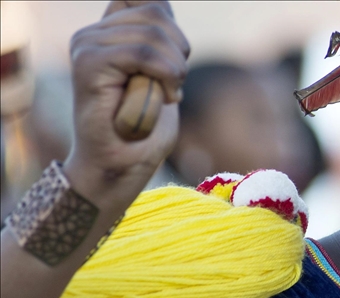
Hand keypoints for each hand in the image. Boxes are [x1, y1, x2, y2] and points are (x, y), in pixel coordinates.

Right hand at [63, 1, 189, 204]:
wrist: (121, 165)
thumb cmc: (145, 128)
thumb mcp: (163, 74)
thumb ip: (160, 41)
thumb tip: (166, 13)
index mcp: (110, 31)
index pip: (151, 2)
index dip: (173, 28)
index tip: (173, 66)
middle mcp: (93, 33)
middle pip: (156, 14)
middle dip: (179, 52)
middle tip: (173, 87)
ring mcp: (86, 46)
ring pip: (153, 34)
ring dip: (174, 70)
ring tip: (166, 96)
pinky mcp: (88, 64)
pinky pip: (142, 53)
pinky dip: (165, 76)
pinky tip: (164, 98)